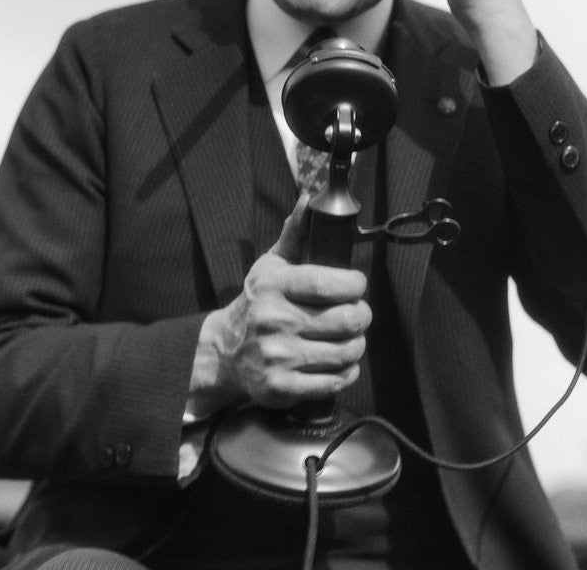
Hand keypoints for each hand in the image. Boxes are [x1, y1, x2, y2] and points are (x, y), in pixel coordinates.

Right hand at [189, 196, 370, 412]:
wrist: (224, 352)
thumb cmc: (257, 303)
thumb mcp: (270, 265)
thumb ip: (295, 234)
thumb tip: (309, 199)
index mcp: (275, 286)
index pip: (328, 283)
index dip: (355, 284)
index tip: (357, 285)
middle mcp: (276, 320)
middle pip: (347, 320)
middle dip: (362, 316)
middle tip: (358, 314)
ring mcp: (279, 356)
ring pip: (346, 352)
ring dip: (356, 345)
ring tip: (349, 338)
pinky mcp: (282, 387)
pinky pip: (334, 381)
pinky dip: (346, 372)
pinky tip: (338, 362)